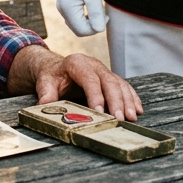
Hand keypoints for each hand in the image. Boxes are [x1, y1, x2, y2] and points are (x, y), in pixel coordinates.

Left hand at [8, 46, 141, 121]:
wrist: (57, 68)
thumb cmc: (52, 77)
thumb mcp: (45, 82)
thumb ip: (46, 92)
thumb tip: (45, 105)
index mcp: (77, 63)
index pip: (89, 79)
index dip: (96, 95)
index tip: (100, 111)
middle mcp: (93, 65)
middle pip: (108, 81)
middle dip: (116, 100)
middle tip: (120, 119)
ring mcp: (104, 70)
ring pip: (119, 84)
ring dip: (127, 101)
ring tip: (131, 117)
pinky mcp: (110, 78)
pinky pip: (124, 86)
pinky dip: (132, 98)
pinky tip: (138, 109)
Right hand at [56, 0, 107, 35]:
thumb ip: (96, 13)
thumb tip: (99, 30)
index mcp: (68, 10)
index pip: (83, 31)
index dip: (96, 28)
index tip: (106, 15)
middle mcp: (63, 10)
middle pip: (79, 29)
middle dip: (93, 26)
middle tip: (103, 14)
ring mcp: (63, 6)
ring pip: (77, 23)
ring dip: (89, 21)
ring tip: (98, 8)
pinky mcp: (66, 1)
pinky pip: (75, 16)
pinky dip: (85, 15)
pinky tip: (92, 5)